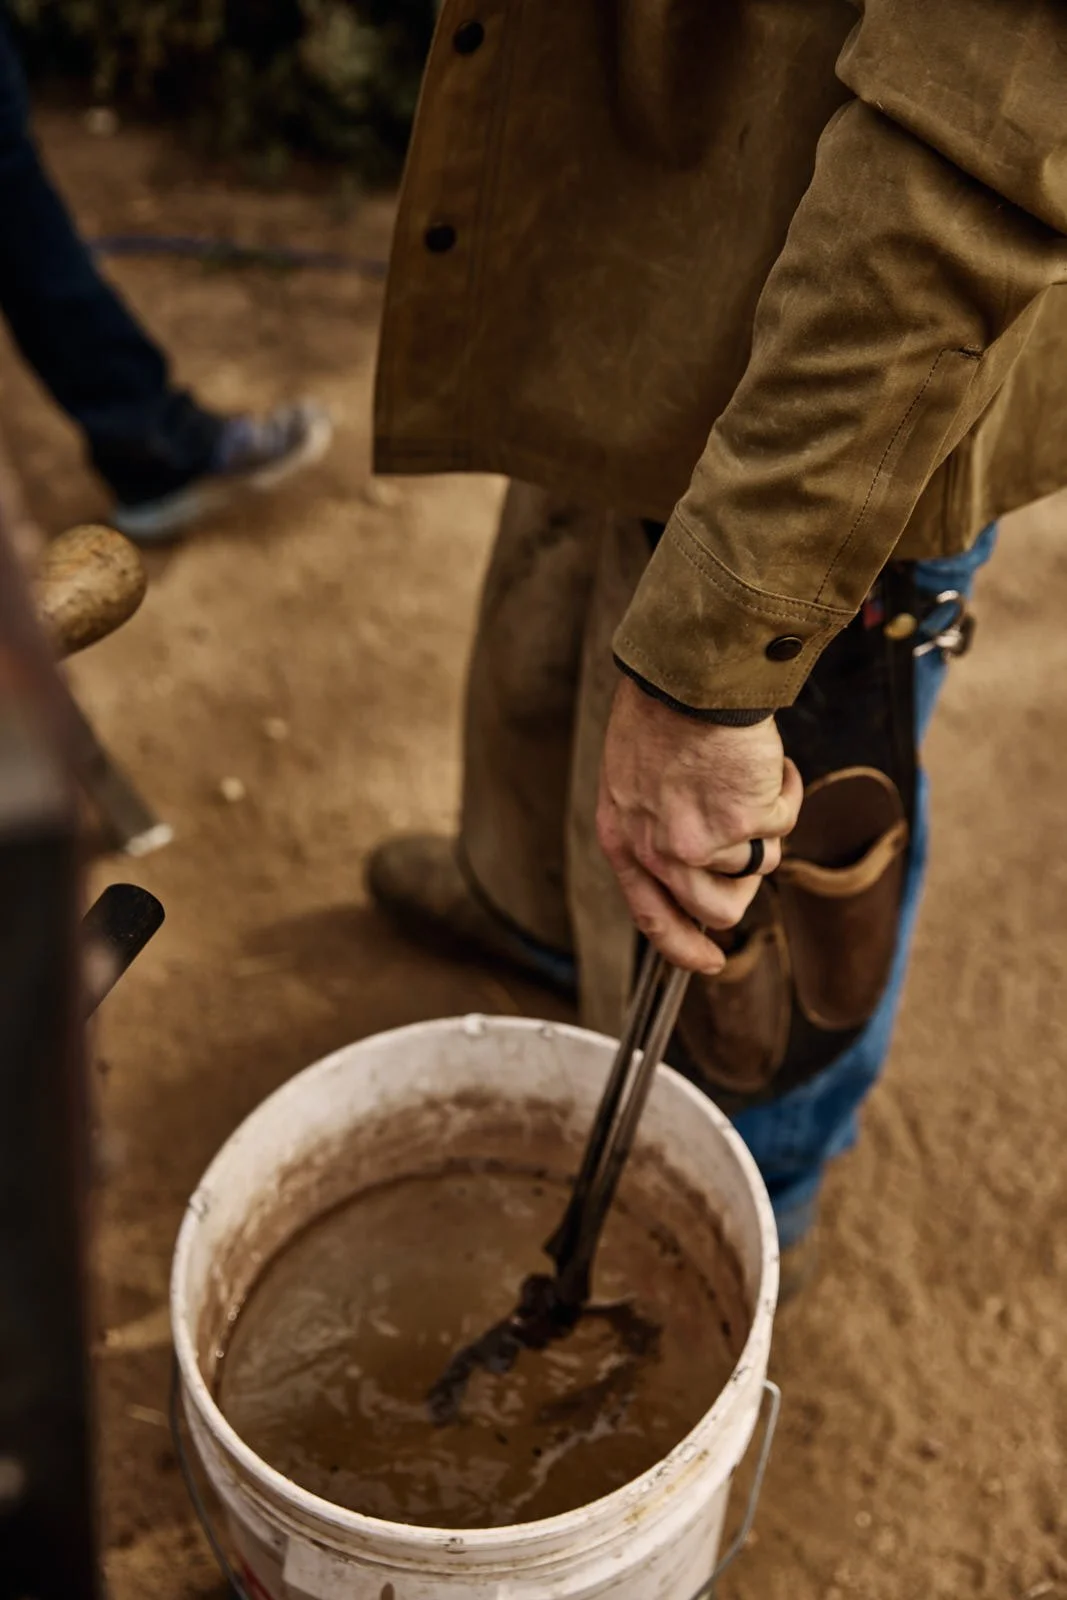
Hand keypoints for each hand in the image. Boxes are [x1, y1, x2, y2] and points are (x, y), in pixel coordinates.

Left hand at [596, 676, 802, 974]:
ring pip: (759, 868)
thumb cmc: (659, 714)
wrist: (688, 678)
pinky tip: (771, 762)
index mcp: (623, 841)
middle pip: (718, 909)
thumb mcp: (632, 781)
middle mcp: (660, 851)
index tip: (708, 961)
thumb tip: (695, 864)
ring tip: (756, 779)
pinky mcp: (747, 822)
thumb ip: (654, 827)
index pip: (652, 919)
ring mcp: (705, 841)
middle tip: (751, 839)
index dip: (684, 947)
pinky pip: (783, 824)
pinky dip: (785, 792)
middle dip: (745, 883)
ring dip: (766, 827)